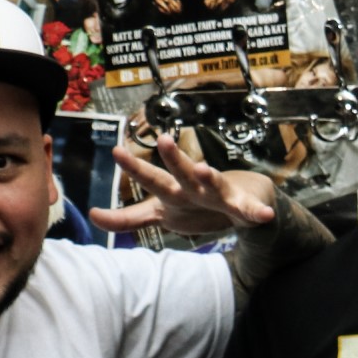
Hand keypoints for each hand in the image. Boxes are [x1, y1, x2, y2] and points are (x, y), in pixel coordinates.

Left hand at [91, 128, 275, 240]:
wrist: (245, 205)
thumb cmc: (199, 205)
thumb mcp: (162, 214)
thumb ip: (129, 218)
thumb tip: (93, 216)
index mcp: (173, 193)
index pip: (150, 181)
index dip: (135, 170)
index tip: (115, 151)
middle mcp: (194, 189)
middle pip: (179, 175)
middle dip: (171, 160)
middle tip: (163, 139)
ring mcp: (219, 195)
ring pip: (213, 183)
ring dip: (209, 177)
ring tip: (204, 169)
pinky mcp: (244, 205)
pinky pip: (250, 211)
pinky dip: (257, 213)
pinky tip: (264, 215)